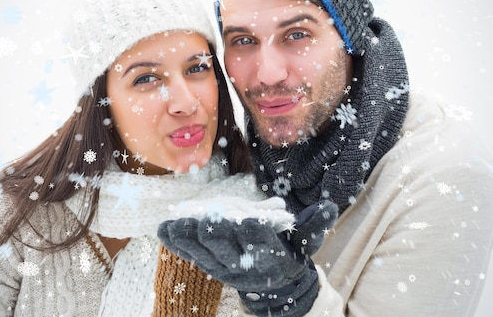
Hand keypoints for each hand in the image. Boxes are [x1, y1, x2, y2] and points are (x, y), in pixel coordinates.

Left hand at [158, 200, 337, 315]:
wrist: (277, 286)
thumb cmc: (292, 253)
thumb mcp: (308, 240)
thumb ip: (315, 223)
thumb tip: (328, 206)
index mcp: (273, 257)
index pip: (262, 243)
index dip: (254, 233)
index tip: (247, 221)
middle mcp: (248, 266)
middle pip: (229, 249)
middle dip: (217, 234)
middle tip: (208, 218)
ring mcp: (226, 269)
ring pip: (205, 253)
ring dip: (189, 238)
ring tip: (174, 224)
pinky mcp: (211, 267)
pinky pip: (192, 256)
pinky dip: (178, 244)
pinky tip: (165, 230)